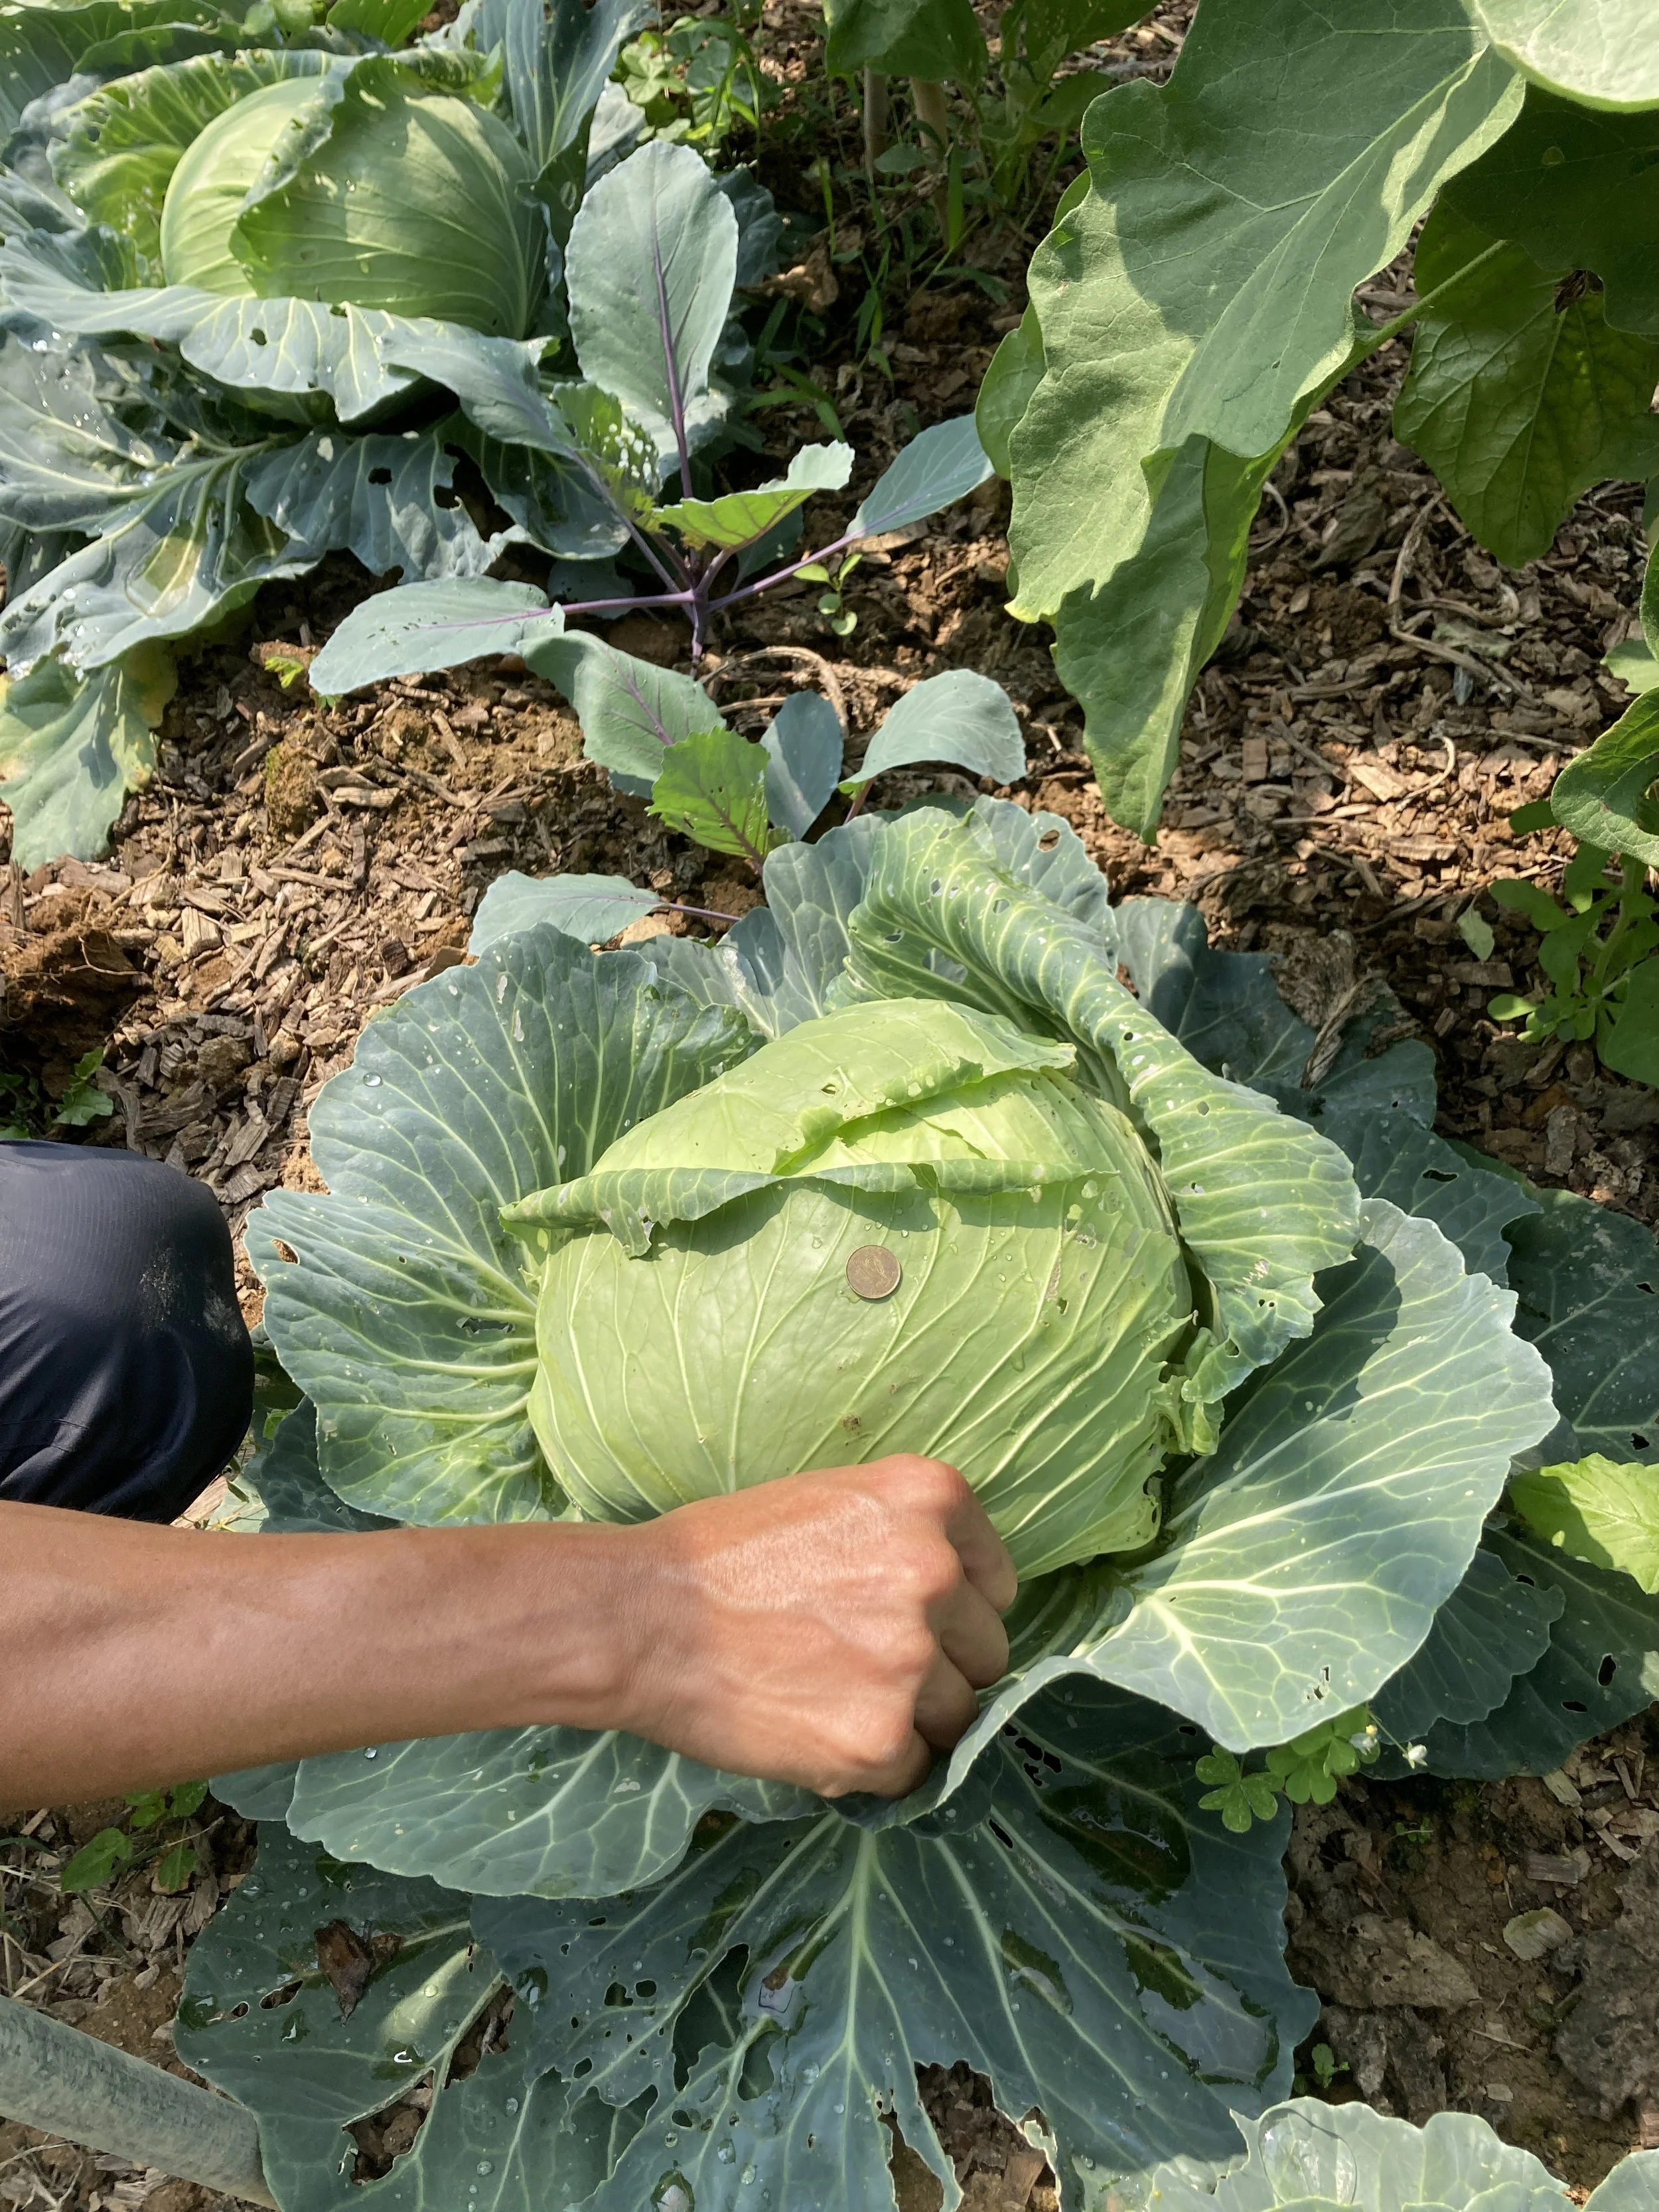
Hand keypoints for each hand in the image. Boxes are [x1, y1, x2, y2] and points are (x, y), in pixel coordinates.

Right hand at [608, 1455, 1017, 1798]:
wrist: (641, 1615)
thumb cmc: (721, 1555)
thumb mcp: (830, 1500)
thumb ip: (907, 1539)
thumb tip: (962, 1604)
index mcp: (930, 1499)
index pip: (996, 1583)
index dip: (957, 1612)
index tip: (917, 1624)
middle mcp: (935, 1573)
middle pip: (986, 1652)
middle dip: (939, 1668)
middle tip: (860, 1666)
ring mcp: (911, 1660)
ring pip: (958, 1717)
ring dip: (908, 1721)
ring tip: (832, 1700)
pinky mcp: (878, 1738)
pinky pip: (913, 1771)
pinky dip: (872, 1766)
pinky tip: (815, 1731)